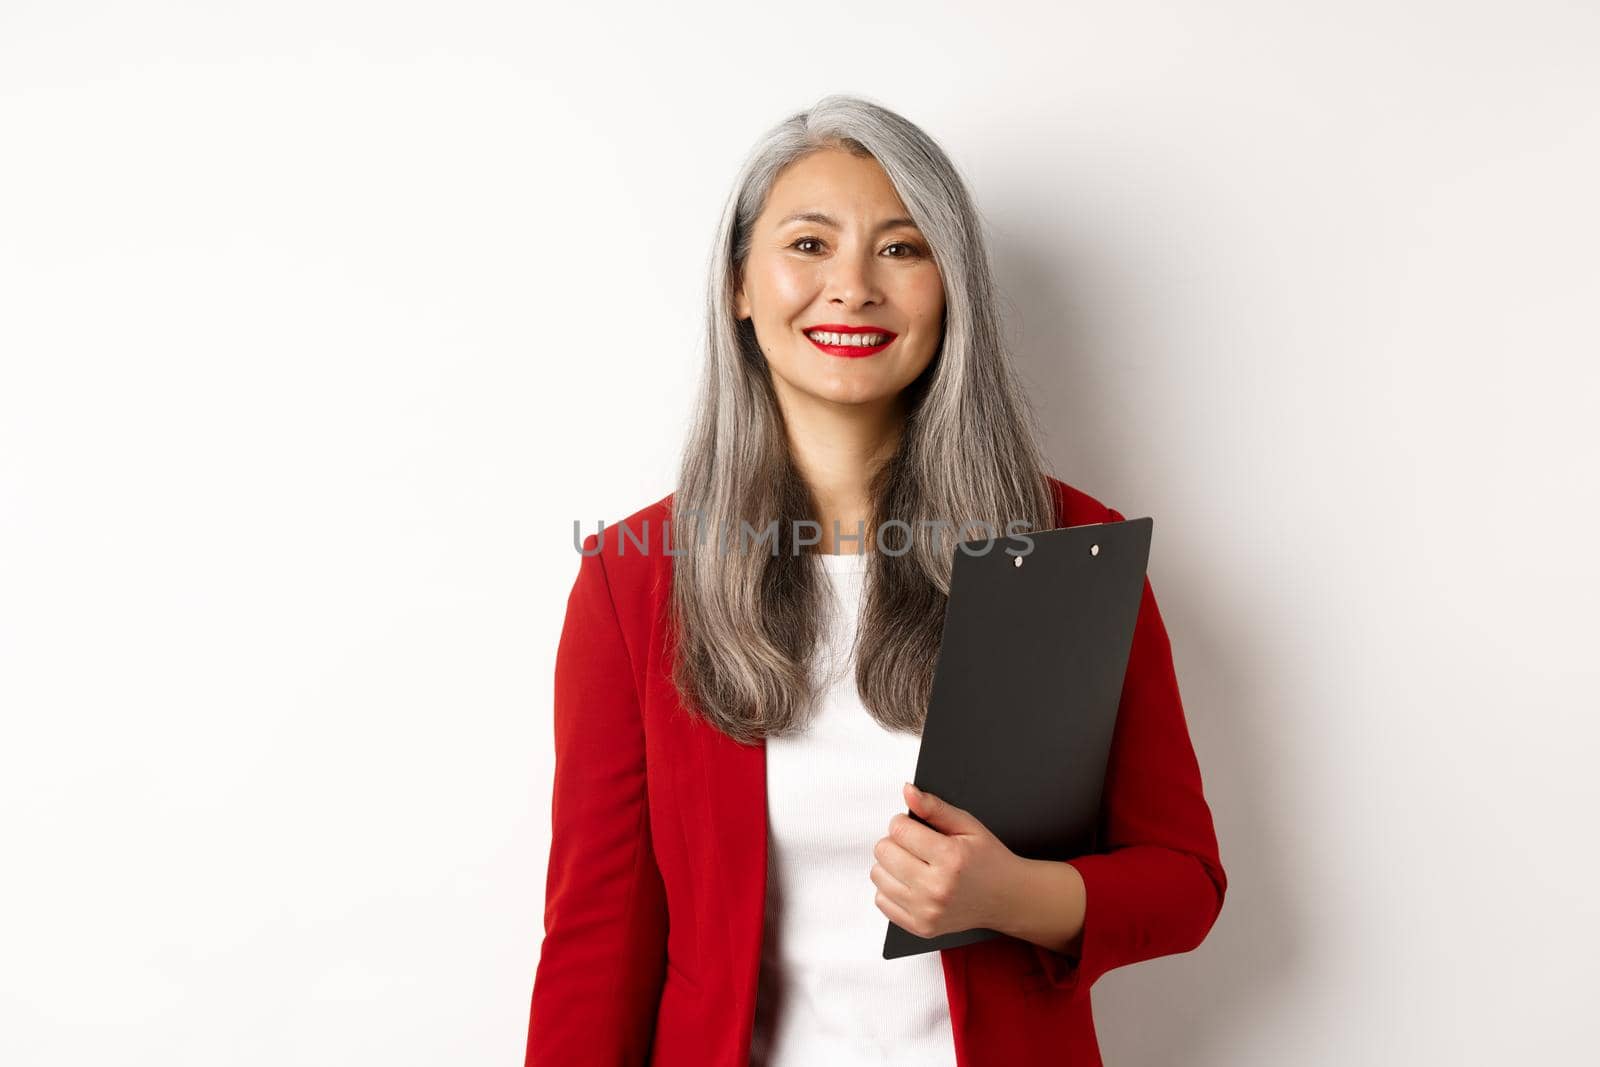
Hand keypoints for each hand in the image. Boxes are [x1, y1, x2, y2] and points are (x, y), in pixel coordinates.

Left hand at [869, 781, 1022, 939]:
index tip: (914, 827)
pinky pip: (881, 900)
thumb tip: (908, 791)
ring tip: (914, 864)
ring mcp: (927, 911)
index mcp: (950, 858)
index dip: (903, 822)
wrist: (1006, 898)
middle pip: (884, 851)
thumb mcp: (967, 825)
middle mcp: (936, 888)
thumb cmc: (988, 860)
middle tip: (916, 846)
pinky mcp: (920, 927)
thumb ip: (934, 807)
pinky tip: (911, 883)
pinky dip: (891, 888)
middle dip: (896, 842)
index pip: (898, 830)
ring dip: (891, 865)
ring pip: (878, 875)